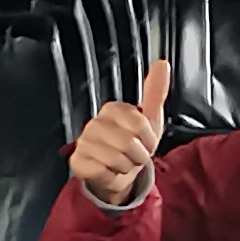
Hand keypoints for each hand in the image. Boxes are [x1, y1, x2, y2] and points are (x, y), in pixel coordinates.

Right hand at [72, 61, 173, 209]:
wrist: (119, 174)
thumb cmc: (134, 146)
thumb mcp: (150, 120)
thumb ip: (155, 92)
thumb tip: (162, 64)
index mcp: (112, 110)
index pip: (138, 123)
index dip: (148, 138)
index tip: (144, 141)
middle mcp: (94, 123)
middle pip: (127, 142)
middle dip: (138, 155)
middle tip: (133, 155)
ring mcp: (83, 142)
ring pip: (116, 159)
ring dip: (126, 167)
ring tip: (122, 163)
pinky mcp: (77, 162)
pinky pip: (102, 172)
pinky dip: (112, 176)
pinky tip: (109, 171)